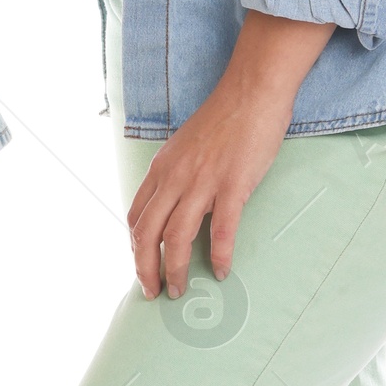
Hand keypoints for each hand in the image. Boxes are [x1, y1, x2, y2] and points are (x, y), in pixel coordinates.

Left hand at [128, 10, 336, 297]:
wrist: (251, 93)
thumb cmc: (223, 119)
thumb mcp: (184, 146)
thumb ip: (176, 174)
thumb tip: (175, 202)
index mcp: (161, 168)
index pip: (136, 216)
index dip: (135, 246)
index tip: (141, 265)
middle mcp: (175, 178)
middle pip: (147, 233)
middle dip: (144, 268)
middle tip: (151, 292)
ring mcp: (202, 183)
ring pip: (177, 238)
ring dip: (175, 270)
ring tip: (178, 290)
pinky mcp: (232, 186)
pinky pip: (222, 231)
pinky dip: (219, 256)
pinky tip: (221, 272)